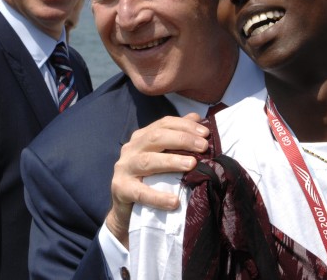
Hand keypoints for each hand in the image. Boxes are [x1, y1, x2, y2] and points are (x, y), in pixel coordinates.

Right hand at [106, 113, 208, 247]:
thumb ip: (177, 135)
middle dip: (182, 139)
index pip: (164, 124)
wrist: (127, 208)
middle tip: (203, 146)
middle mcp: (131, 148)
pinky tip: (174, 201)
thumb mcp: (163, 155)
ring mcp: (124, 168)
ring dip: (171, 161)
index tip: (206, 133)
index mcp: (142, 137)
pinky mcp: (120, 189)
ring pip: (148, 161)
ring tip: (192, 164)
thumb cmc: (150, 178)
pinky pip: (140, 192)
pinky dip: (158, 197)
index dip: (185, 126)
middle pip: (156, 137)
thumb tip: (196, 117)